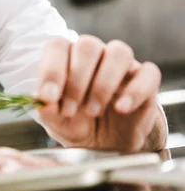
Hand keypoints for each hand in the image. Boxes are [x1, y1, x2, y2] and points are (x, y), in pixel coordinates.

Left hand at [35, 36, 165, 151]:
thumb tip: (42, 101)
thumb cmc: (76, 124)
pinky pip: (148, 72)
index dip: (51, 69)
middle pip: (88, 45)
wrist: (106, 145)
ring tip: (92, 110)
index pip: (58, 46)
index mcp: (67, 57)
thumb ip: (46, 110)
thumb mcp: (55, 122)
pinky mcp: (146, 80)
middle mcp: (94, 55)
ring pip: (119, 52)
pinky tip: (121, 108)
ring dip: (103, 83)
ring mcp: (121, 65)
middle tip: (70, 110)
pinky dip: (135, 90)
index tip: (48, 97)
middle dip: (76, 80)